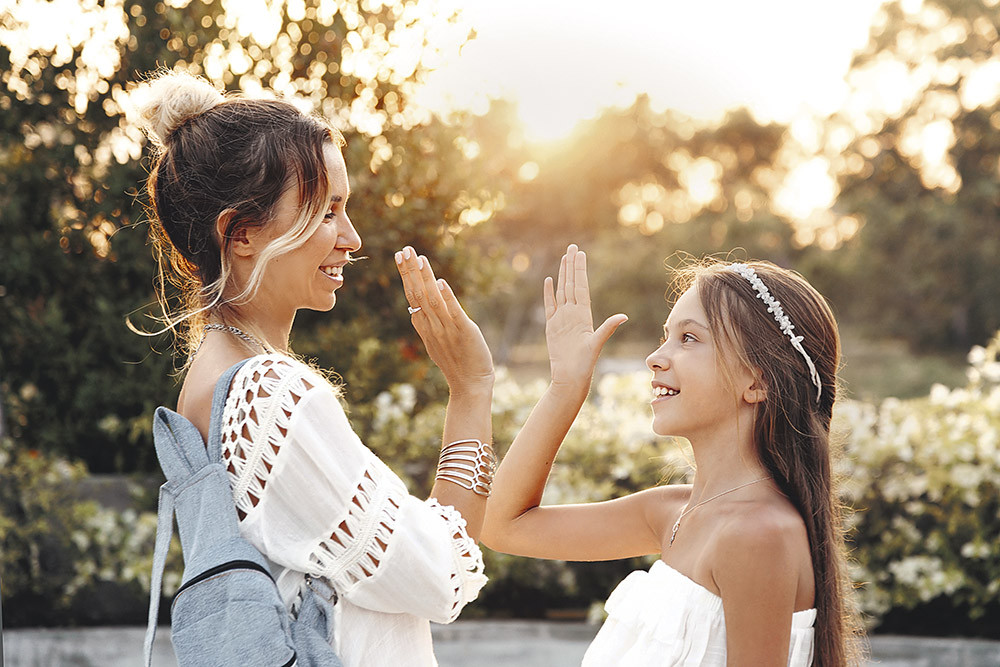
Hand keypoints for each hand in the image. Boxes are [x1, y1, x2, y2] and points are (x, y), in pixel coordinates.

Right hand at [396, 246, 493, 392]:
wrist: (470, 385)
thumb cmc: (456, 363)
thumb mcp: (437, 341)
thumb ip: (428, 323)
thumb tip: (417, 311)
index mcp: (425, 326)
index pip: (412, 295)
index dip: (406, 275)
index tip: (400, 255)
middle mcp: (432, 325)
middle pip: (417, 294)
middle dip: (410, 271)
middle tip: (404, 249)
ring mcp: (446, 328)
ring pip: (432, 299)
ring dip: (425, 278)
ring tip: (419, 258)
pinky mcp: (464, 331)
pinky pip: (453, 312)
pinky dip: (447, 297)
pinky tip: (441, 282)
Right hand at [544, 244, 626, 388]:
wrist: (569, 375)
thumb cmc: (584, 363)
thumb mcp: (596, 343)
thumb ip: (608, 328)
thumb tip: (624, 317)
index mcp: (583, 314)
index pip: (581, 286)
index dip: (580, 270)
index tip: (580, 254)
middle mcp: (573, 313)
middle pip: (571, 283)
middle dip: (571, 265)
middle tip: (572, 247)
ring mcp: (562, 318)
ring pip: (561, 290)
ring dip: (562, 274)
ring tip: (564, 258)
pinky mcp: (552, 325)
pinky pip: (550, 305)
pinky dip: (548, 293)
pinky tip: (549, 280)